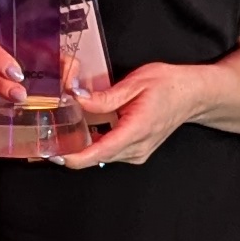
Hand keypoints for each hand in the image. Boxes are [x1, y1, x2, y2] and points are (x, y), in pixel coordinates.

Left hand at [53, 61, 205, 171]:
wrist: (193, 95)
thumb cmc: (168, 85)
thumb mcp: (136, 83)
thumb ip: (105, 97)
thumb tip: (77, 99)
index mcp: (136, 130)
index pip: (98, 152)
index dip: (72, 156)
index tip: (51, 152)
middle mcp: (136, 148)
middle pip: (95, 157)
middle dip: (70, 149)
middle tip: (46, 137)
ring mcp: (137, 153)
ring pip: (100, 156)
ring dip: (80, 147)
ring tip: (59, 132)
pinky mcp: (135, 152)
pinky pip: (109, 152)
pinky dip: (93, 144)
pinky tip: (81, 131)